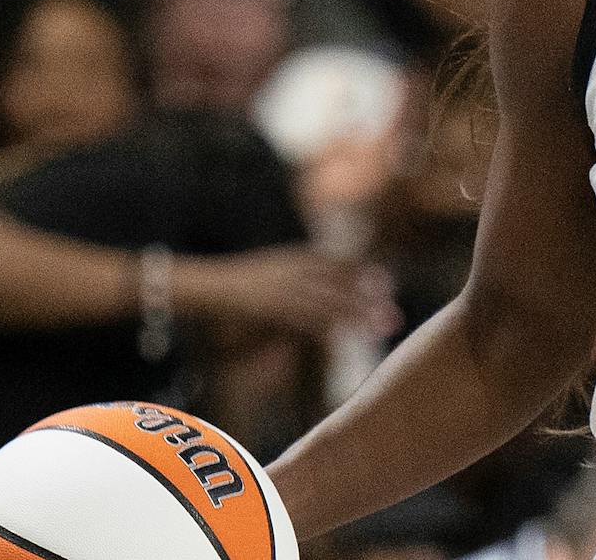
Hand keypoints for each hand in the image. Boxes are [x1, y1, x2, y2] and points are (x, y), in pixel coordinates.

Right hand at [181, 246, 393, 335]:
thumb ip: (292, 277)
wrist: (201, 285)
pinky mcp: (270, 306)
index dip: (361, 273)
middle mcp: (292, 270)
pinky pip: (304, 317)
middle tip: (394, 313)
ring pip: (328, 302)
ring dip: (356, 315)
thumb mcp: (267, 272)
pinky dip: (326, 326)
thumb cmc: (233, 285)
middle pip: (338, 283)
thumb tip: (314, 289)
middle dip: (367, 298)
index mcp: (292, 258)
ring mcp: (281, 287)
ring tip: (381, 328)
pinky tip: (343, 337)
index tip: (387, 283)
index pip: (335, 263)